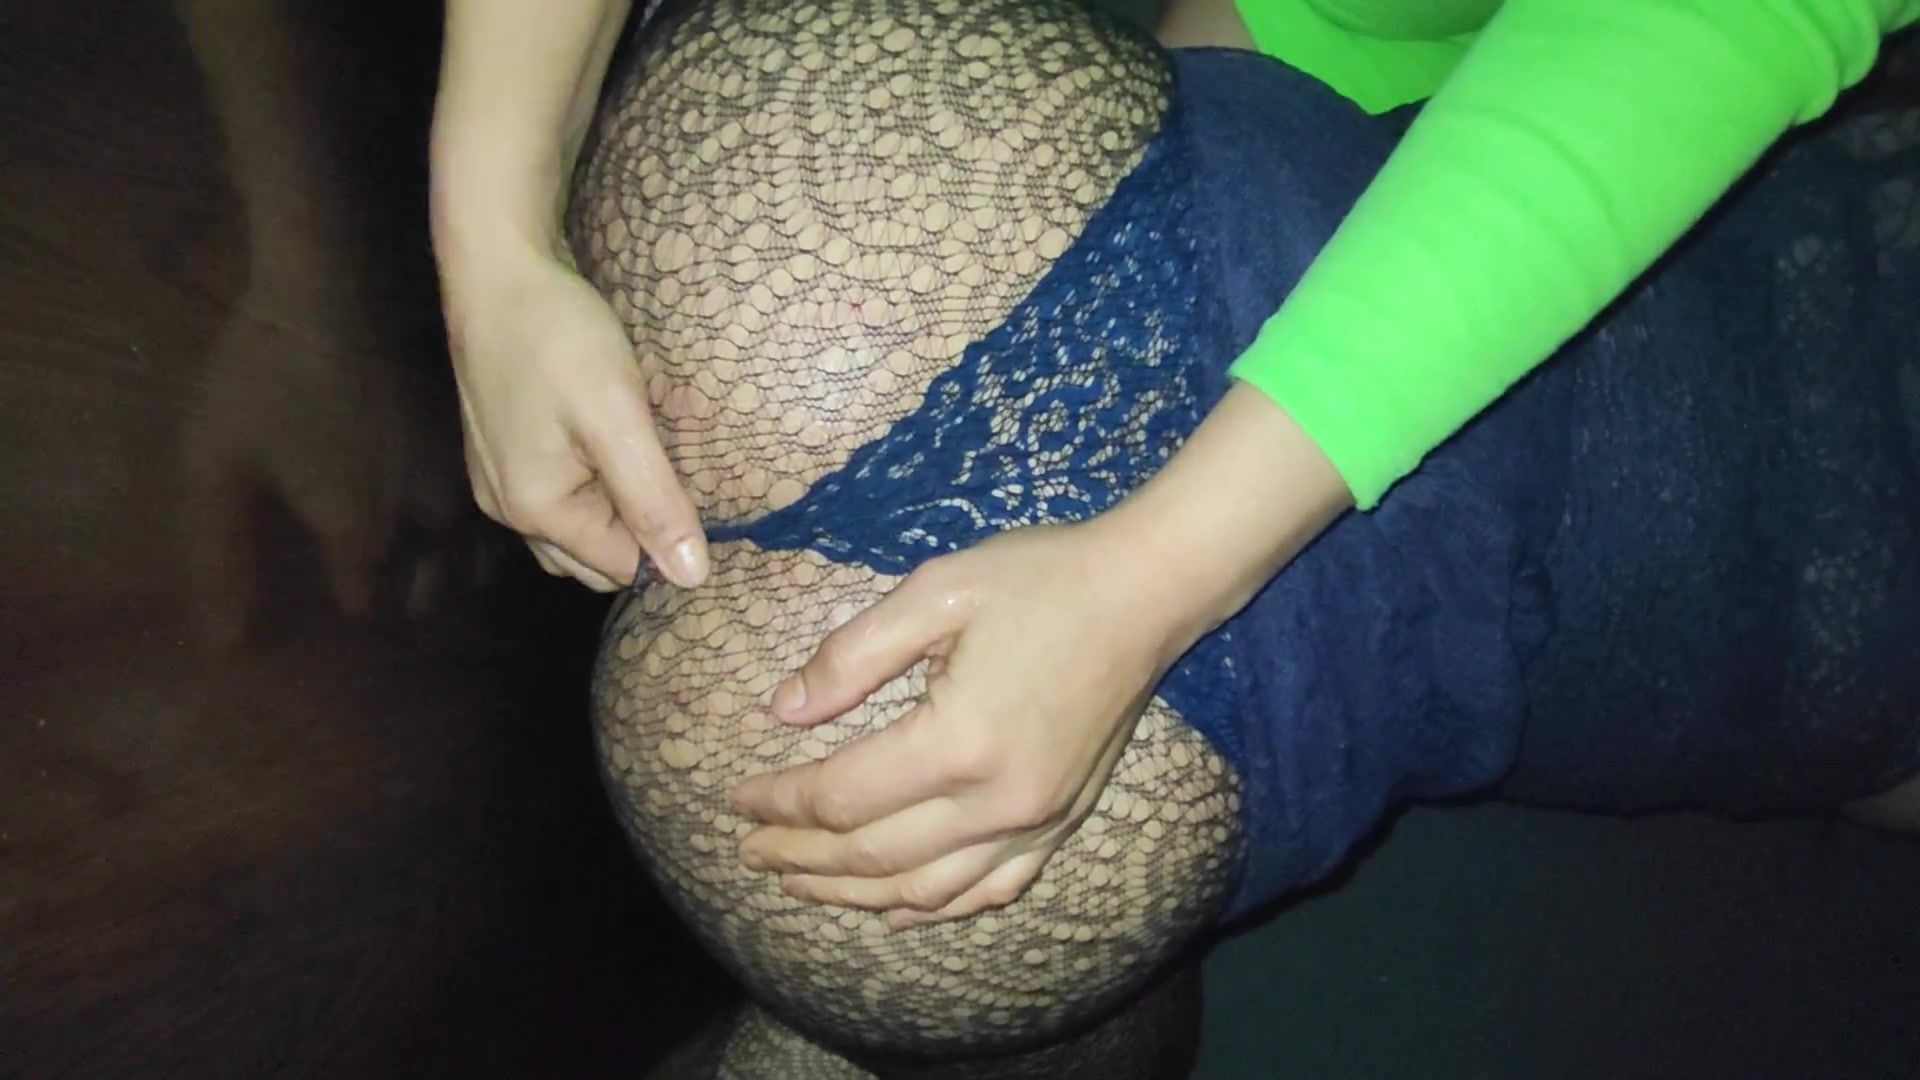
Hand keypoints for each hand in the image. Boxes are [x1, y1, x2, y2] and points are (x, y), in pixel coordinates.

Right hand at [442, 250, 707, 589]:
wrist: (496, 270)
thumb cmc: (558, 338)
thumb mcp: (618, 419)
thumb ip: (654, 501)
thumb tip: (692, 578)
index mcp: (536, 511)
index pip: (621, 566)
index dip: (662, 536)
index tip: (686, 485)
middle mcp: (507, 510)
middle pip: (593, 557)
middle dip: (636, 528)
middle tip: (665, 467)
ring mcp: (498, 480)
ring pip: (575, 528)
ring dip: (613, 507)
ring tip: (640, 455)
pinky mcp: (500, 451)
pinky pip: (557, 494)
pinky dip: (590, 484)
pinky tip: (608, 443)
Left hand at [728, 384, 1353, 928]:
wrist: (1147, 591)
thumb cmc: (1040, 578)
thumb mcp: (935, 591)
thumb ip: (852, 656)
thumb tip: (784, 711)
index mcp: (960, 740)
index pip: (843, 797)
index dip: (780, 803)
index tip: (734, 797)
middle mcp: (1000, 800)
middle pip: (874, 856)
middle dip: (800, 857)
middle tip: (747, 850)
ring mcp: (1037, 821)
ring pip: (926, 890)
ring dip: (853, 894)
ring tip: (798, 882)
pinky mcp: (1063, 822)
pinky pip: (990, 891)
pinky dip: (934, 907)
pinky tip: (896, 909)